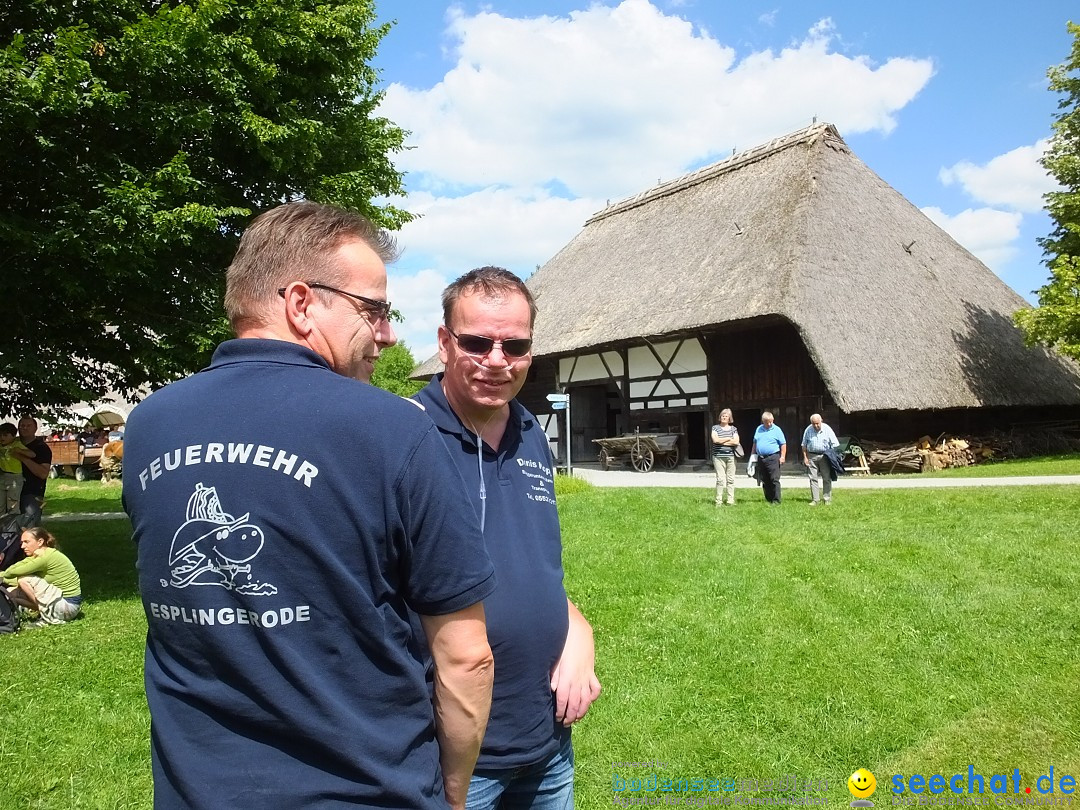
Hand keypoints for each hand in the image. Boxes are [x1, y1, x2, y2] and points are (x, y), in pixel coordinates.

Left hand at [551, 602, 601, 725]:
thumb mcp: (554, 660)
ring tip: (576, 718)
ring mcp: (587, 676)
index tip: (557, 718)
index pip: (563, 700)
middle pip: (576, 703)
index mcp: (567, 677)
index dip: (561, 711)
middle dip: (570, 715)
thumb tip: (551, 689)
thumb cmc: (561, 644)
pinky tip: (589, 701)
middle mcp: (578, 679)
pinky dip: (593, 697)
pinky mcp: (591, 672)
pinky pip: (595, 688)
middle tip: (565, 723)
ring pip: (587, 699)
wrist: (576, 631)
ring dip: (582, 711)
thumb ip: (554, 675)